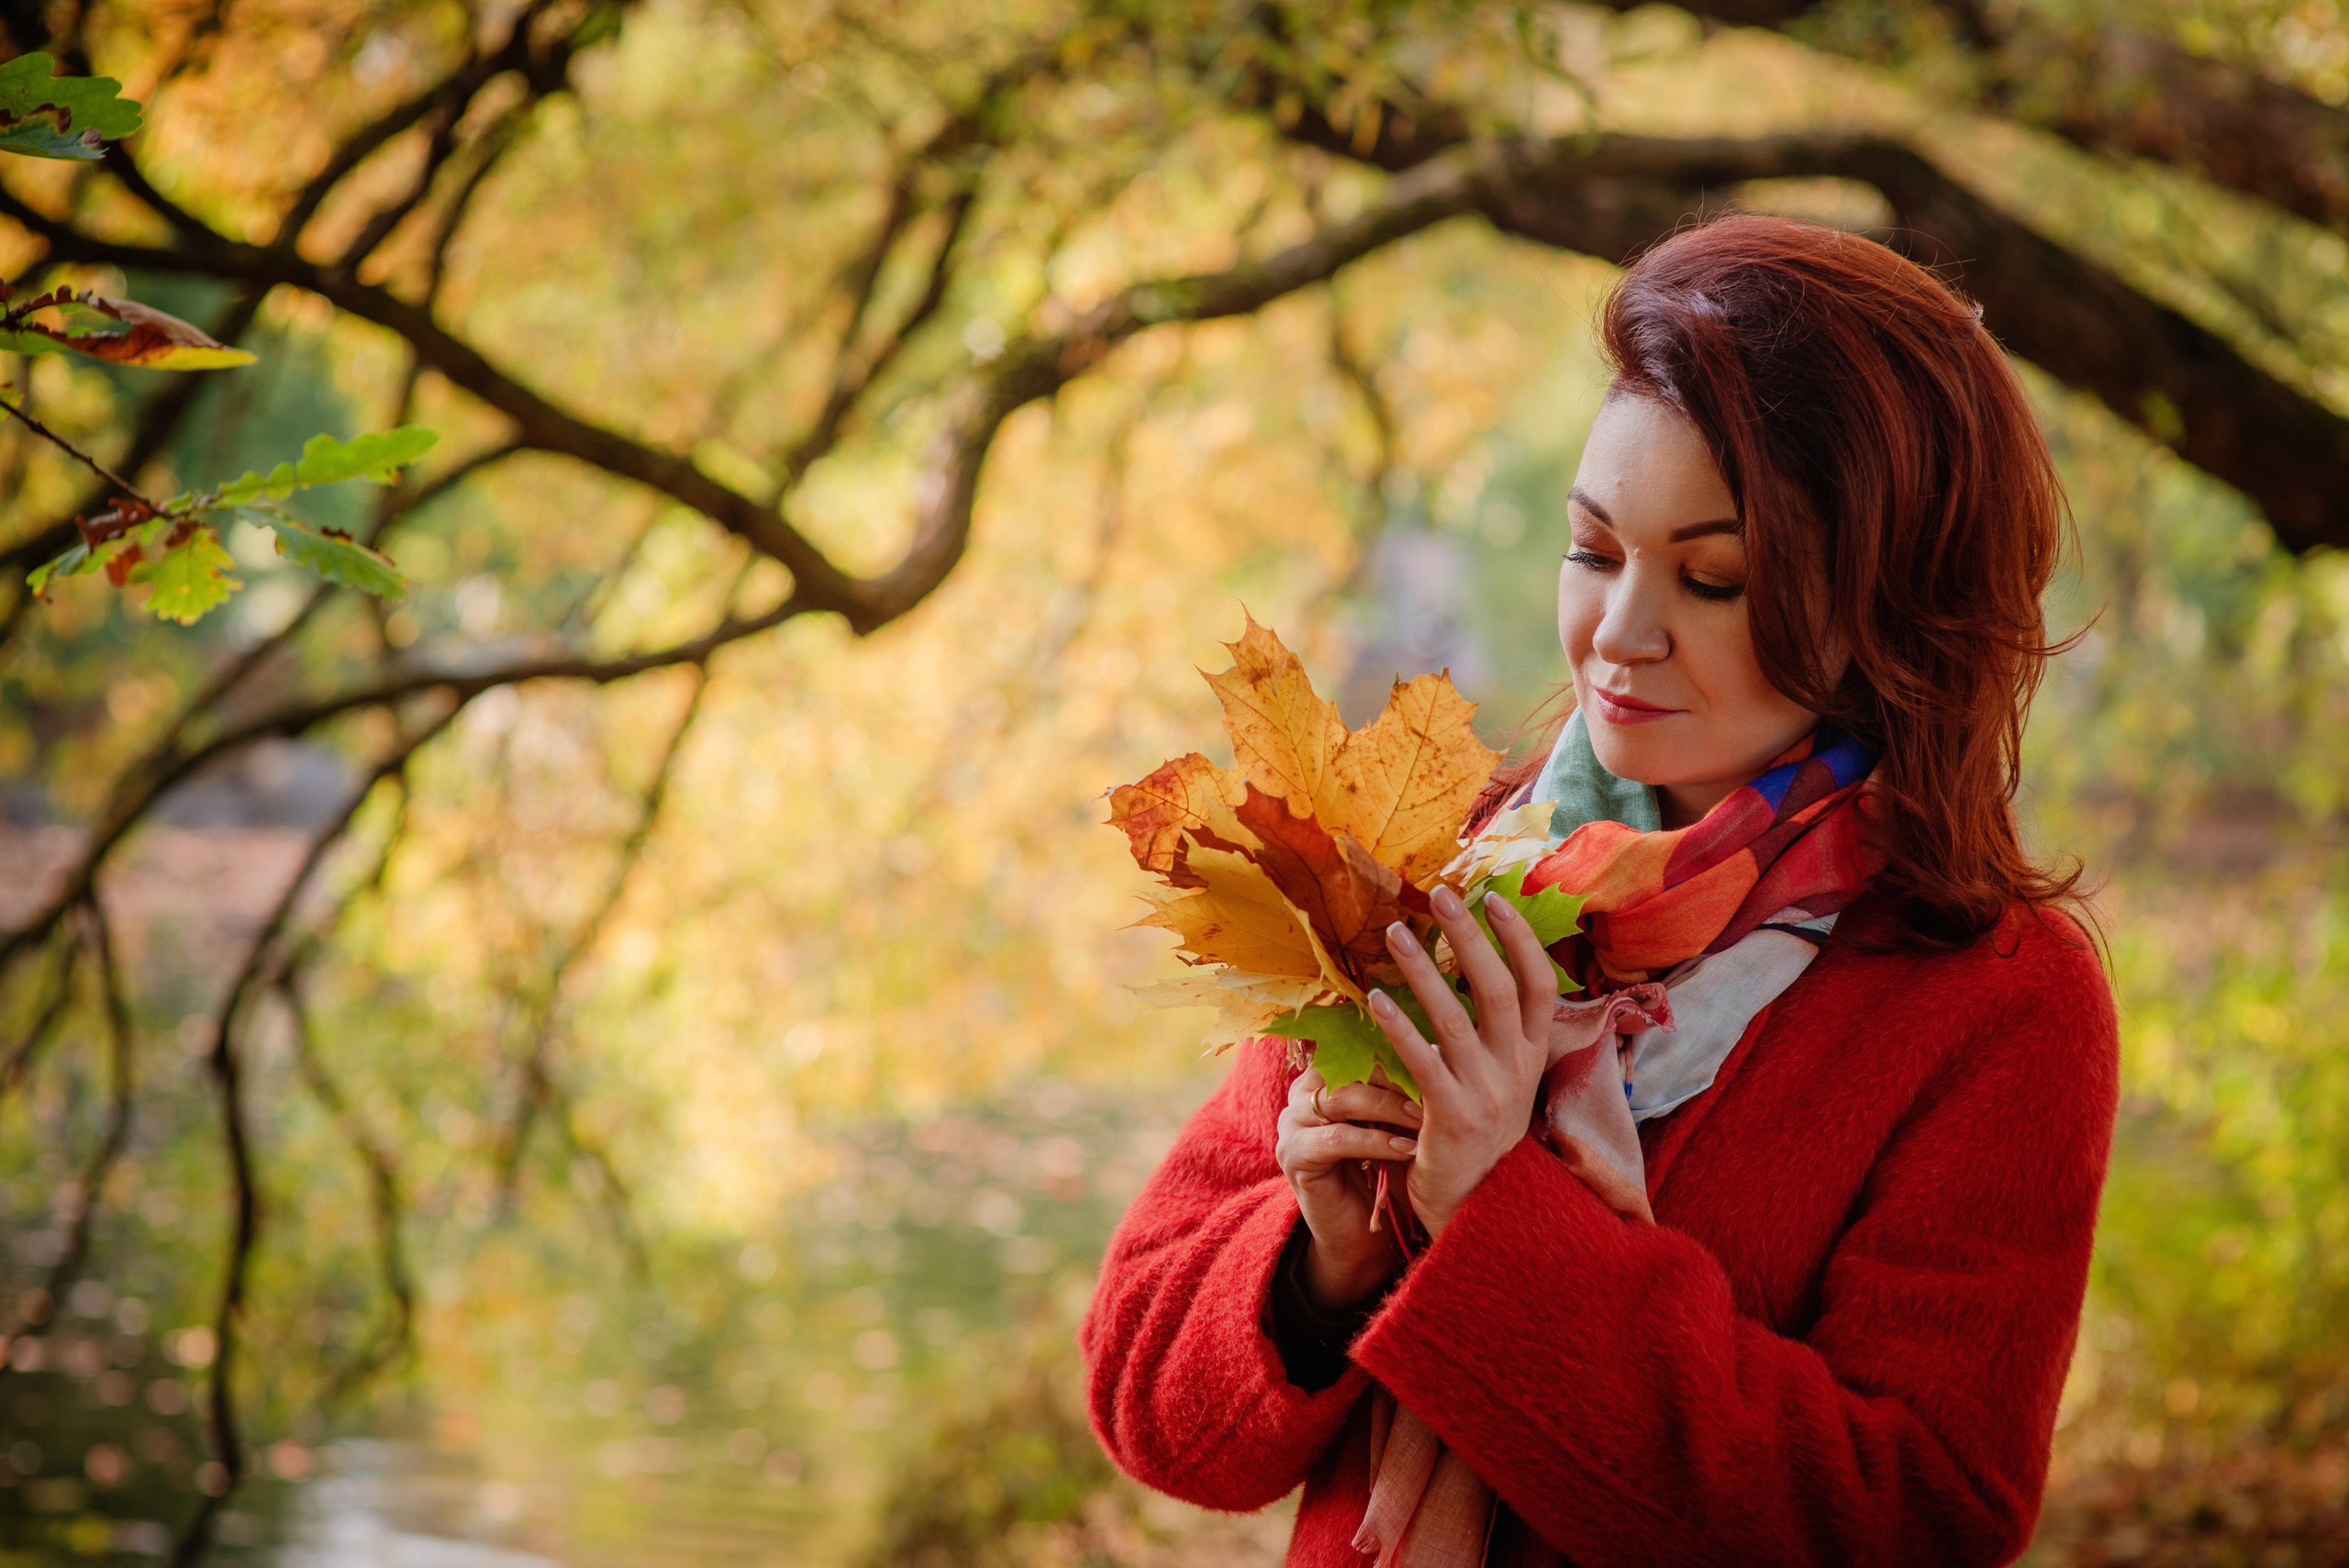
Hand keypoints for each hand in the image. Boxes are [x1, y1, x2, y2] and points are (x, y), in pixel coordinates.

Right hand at [1275, 1066, 1421, 1312]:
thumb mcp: (1398, 1125)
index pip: (1361, 1050)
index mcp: (1326, 1075)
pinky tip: (1404, 1149)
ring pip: (1342, 1099)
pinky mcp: (1292, 1155)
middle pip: (1349, 1069)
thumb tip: (1440, 1048)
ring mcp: (1291, 1123)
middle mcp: (1302, 1093)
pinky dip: (1374, 1142)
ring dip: (1388, 1109)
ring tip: (1424, 1120)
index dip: (1399, 1055)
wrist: (1365, 1237)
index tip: (1440, 1063)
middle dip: (1396, 1080)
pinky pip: (1335, 1138)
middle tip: (1436, 1090)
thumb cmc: (1388, 1173)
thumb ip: (1404, 1090)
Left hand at [1371, 885, 1559, 1238]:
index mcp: (1534, 1053)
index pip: (1539, 984)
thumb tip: (1483, 961)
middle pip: (1499, 989)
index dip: (1521, 939)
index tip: (1495, 898)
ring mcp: (1487, 1094)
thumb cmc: (1482, 1126)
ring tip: (1396, 932)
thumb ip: (1502, 1029)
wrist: (1475, 1202)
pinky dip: (1398, 1028)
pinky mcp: (1451, 1117)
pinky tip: (1373, 999)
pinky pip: (1423, 1064)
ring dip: (1423, 970)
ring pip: (1456, 1019)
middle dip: (1470, 937)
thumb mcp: (1506, 1076)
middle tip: (1441, 893)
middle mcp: (1517, 1068)